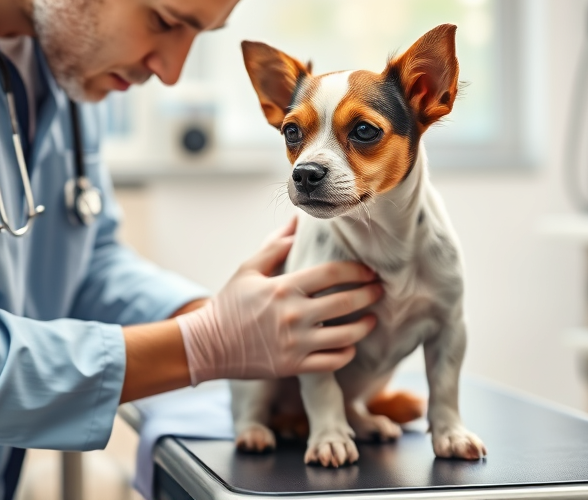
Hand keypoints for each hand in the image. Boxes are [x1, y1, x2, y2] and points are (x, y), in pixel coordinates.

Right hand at [176, 218, 380, 384]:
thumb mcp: (248, 269)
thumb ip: (276, 245)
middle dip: (370, 295)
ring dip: (365, 326)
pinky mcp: (294, 366)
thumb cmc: (229, 304)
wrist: (207, 346)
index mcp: (284, 287)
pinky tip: (350, 345)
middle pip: (346, 302)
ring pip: (345, 335)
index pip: (333, 272)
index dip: (358, 270)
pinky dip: (347, 353)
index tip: (369, 270)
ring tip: (371, 320)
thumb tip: (297, 222)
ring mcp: (295, 343)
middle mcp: (293, 315)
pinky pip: (332, 362)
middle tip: (380, 291)